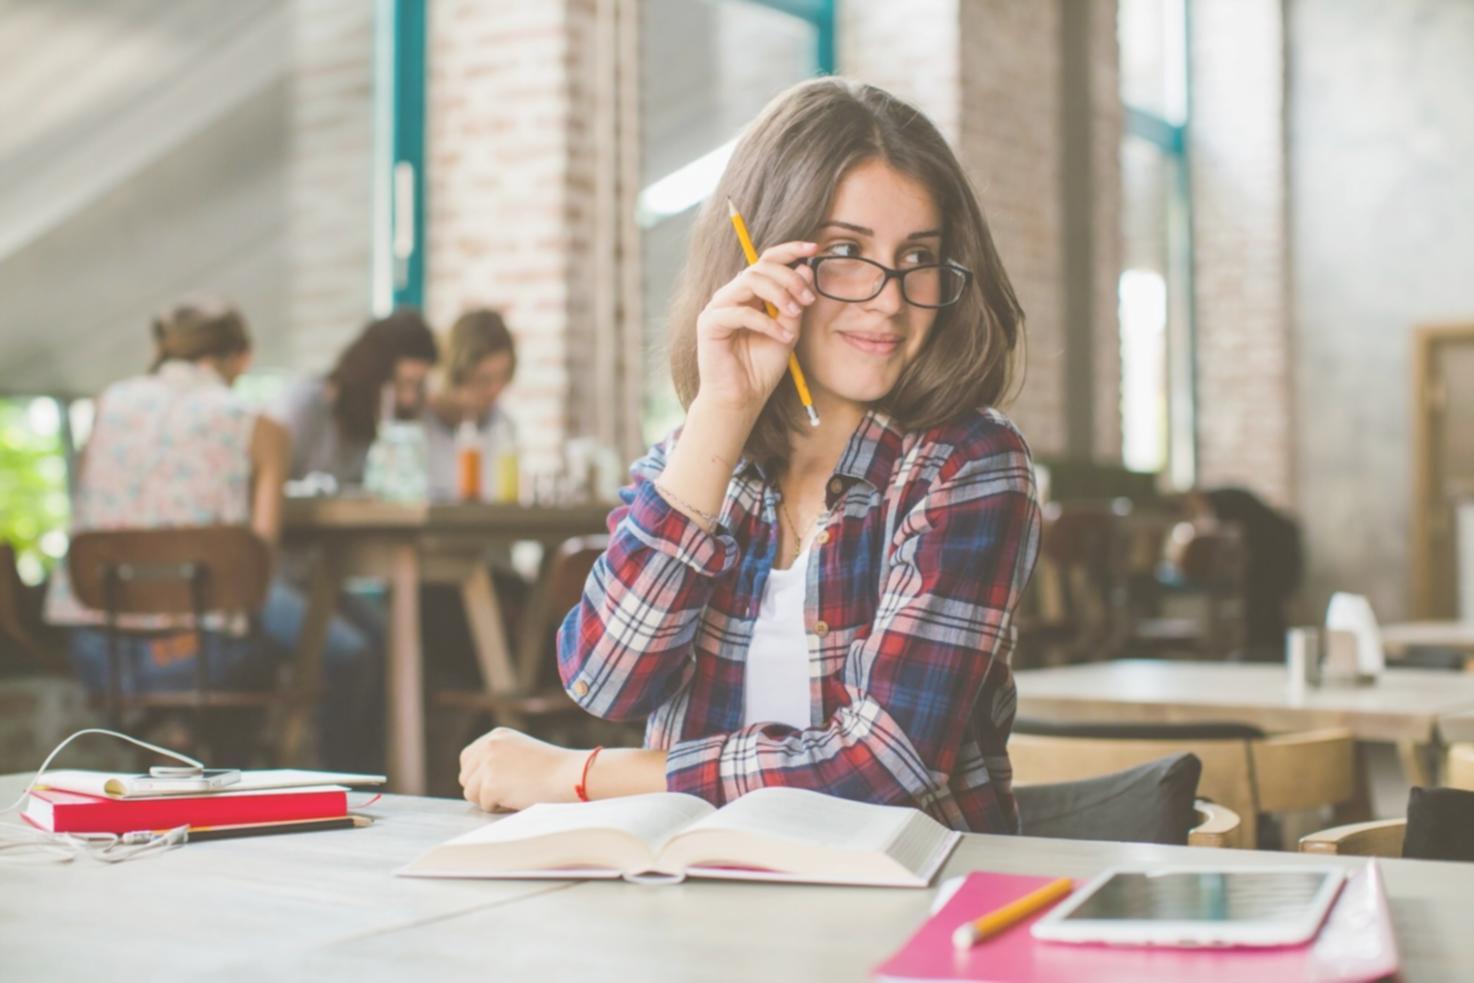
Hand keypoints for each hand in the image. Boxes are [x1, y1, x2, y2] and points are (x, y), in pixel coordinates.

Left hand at [458, 727, 583, 811]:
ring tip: (515, 793)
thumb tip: (474, 780)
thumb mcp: (521, 752)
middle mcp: (488, 746)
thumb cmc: (553, 769)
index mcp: (496, 736)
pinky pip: (484, 805)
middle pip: (466, 777)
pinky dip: (500, 807)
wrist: (569, 776)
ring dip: (489, 799)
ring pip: (470, 793)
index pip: (467, 759)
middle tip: (508, 790)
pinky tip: (519, 797)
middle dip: (482, 789)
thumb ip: (498, 758)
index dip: (478, 775)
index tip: (497, 782)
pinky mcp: (490, 784)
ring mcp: (487, 764)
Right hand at [694, 241, 818, 413]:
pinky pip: (740, 312)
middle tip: (808, 300)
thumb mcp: (788, 330)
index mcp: (750, 293)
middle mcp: (732, 295)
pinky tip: (781, 337)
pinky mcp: (710, 323)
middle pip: (760, 267)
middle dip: (789, 279)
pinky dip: (766, 322)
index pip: (767, 261)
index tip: (815, 248)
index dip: (790, 250)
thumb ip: (795, 302)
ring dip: (778, 294)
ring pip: (749, 281)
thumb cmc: (762, 367)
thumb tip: (805, 269)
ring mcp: (718, 307)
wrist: (742, 398)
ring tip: (795, 314)